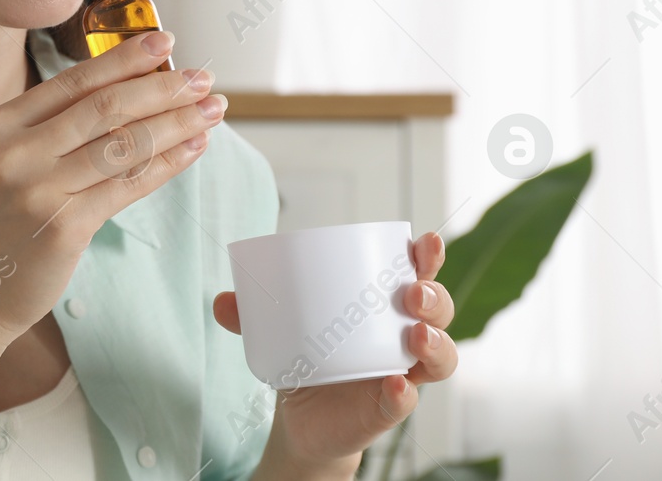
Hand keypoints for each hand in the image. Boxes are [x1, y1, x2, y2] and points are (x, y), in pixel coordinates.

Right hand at [0, 29, 226, 351]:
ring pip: (123, 144)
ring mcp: (38, 190)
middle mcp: (15, 152)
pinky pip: (127, 187)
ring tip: (211, 109)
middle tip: (202, 76)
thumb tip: (121, 97)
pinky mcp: (64, 228)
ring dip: (176, 122)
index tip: (162, 43)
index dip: (123, 59)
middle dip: (161, 86)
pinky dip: (167, 165)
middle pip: (104, 106)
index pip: (72, 82)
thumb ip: (44, 132)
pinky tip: (193, 149)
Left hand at [215, 231, 458, 476]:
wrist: (302, 420)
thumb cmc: (306, 360)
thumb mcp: (280, 331)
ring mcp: (402, 373)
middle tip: (412, 293)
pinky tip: (396, 385)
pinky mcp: (387, 409)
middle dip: (434, 297)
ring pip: (440, 357)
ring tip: (417, 335)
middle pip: (438, 312)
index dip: (427, 257)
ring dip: (435, 343)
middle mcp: (403, 338)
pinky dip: (403, 394)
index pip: (416, 275)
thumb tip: (221, 300)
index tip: (427, 242)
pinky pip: (405, 401)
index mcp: (383, 307)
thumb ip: (251, 315)